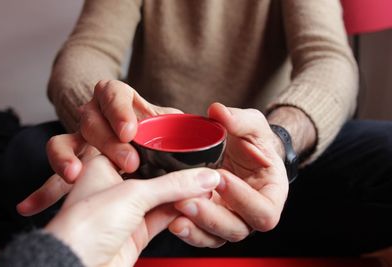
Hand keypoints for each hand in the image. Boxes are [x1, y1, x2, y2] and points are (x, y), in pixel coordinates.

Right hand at [17, 80, 181, 215]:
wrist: (123, 126)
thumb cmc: (148, 123)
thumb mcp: (163, 118)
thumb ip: (177, 123)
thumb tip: (203, 130)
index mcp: (117, 98)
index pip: (113, 94)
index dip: (119, 111)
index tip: (130, 131)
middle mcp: (94, 114)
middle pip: (91, 120)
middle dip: (106, 141)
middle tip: (129, 162)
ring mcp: (80, 137)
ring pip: (64, 140)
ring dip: (68, 158)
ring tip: (75, 176)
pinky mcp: (72, 159)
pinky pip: (55, 172)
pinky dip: (44, 188)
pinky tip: (32, 204)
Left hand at [45, 155, 220, 266]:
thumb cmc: (83, 227)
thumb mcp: (133, 194)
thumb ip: (173, 184)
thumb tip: (203, 177)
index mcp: (102, 164)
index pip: (137, 148)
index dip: (162, 145)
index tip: (186, 143)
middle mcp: (113, 186)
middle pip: (153, 174)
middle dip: (177, 173)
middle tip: (202, 168)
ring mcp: (125, 211)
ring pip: (160, 197)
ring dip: (182, 194)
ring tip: (206, 186)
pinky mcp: (135, 233)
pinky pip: (163, 217)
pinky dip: (179, 213)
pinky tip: (195, 206)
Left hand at [168, 103, 288, 246]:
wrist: (241, 152)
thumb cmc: (253, 141)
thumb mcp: (253, 126)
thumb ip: (241, 120)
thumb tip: (218, 111)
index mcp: (271, 195)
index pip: (264, 211)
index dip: (243, 199)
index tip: (220, 176)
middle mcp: (251, 214)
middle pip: (237, 229)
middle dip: (211, 217)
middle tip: (187, 199)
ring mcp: (229, 220)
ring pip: (215, 237)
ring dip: (194, 227)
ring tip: (173, 208)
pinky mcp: (209, 222)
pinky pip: (199, 234)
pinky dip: (185, 229)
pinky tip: (169, 217)